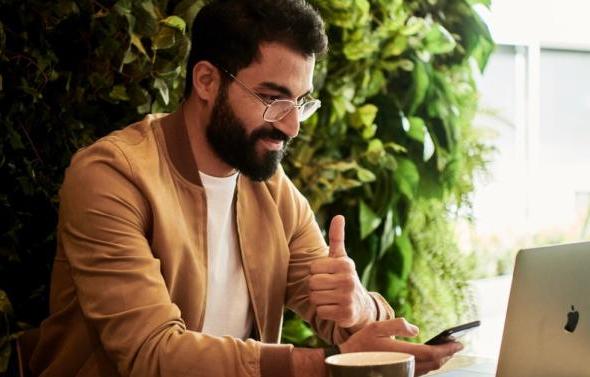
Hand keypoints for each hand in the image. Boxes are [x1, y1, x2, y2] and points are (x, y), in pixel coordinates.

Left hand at [309, 215, 374, 328]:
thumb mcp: (341, 258)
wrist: (361, 306)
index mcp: (345, 264)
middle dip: (315, 287)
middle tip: (328, 288)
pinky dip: (324, 312)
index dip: (316, 273)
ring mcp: (348, 298)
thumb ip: (337, 238)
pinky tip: (334, 308)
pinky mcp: (346, 315)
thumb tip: (339, 216)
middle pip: (312, 283)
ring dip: (319, 300)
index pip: (312, 268)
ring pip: (314, 298)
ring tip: (331, 297)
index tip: (328, 275)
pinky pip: (321, 312)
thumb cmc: (344, 277)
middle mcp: (349, 280)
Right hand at [339, 318, 463, 375]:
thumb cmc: (360, 343)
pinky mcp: (398, 375)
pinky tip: (431, 358)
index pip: (432, 353)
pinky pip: (420, 372)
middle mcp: (404, 366)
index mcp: (401, 353)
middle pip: (434, 364)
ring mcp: (402, 373)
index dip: (448, 349)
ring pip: (428, 370)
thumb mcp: (376, 326)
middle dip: (447, 355)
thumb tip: (417, 329)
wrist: (346, 363)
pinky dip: (429, 365)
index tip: (459, 342)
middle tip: (456, 345)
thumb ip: (398, 324)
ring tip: (446, 350)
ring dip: (439, 361)